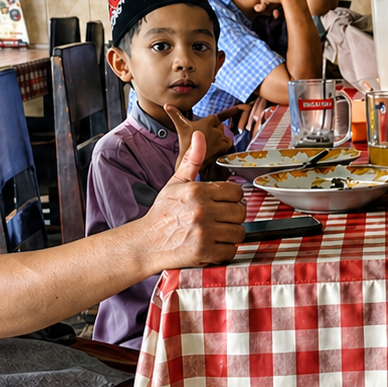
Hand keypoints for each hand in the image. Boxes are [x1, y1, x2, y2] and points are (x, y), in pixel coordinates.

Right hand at [139, 131, 245, 268]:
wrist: (146, 243)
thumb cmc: (163, 213)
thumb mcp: (176, 182)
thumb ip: (193, 159)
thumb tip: (199, 134)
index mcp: (197, 191)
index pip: (236, 192)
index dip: (231, 198)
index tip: (222, 204)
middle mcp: (201, 210)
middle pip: (241, 212)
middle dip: (232, 216)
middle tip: (219, 219)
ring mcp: (203, 232)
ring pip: (238, 232)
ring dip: (229, 234)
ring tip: (215, 232)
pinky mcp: (204, 252)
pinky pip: (231, 250)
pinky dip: (224, 250)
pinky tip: (212, 245)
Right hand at [162, 106, 233, 163]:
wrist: (188, 160)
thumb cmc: (185, 143)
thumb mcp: (181, 126)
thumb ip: (176, 114)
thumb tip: (166, 105)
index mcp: (206, 123)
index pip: (216, 118)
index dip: (217, 119)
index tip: (229, 113)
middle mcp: (214, 129)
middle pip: (220, 127)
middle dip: (215, 131)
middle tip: (206, 139)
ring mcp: (219, 139)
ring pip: (224, 135)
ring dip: (219, 139)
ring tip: (208, 145)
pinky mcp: (222, 147)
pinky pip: (228, 144)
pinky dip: (223, 146)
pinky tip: (214, 149)